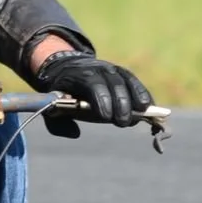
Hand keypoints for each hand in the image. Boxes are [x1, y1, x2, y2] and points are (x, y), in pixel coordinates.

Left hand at [34, 50, 153, 132]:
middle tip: (123, 122)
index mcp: (78, 75)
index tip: (106, 117)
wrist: (66, 68)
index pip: (92, 84)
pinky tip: (149, 108)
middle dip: (120, 103)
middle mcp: (97, 69)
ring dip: (136, 98)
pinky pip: (134, 82)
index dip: (102, 99)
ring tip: (141, 115)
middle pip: (113, 83)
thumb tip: (75, 134)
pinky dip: (143, 94)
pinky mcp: (121, 73)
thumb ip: (58, 123)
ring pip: (126, 81)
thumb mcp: (51, 107)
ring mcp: (111, 69)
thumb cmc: (60, 94)